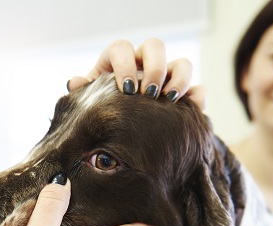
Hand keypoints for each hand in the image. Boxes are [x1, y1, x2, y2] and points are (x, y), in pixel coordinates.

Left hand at [67, 38, 205, 107]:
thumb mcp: (92, 100)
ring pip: (182, 63)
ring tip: (170, 100)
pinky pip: (198, 89)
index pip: (122, 48)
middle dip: (154, 68)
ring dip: (178, 79)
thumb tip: (74, 83)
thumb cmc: (102, 108)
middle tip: (149, 92)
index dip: (125, 64)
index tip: (125, 88)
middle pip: (155, 47)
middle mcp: (145, 63)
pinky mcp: (184, 94)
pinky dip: (197, 97)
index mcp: (119, 60)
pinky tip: (191, 110)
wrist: (119, 130)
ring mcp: (167, 77)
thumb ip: (84, 91)